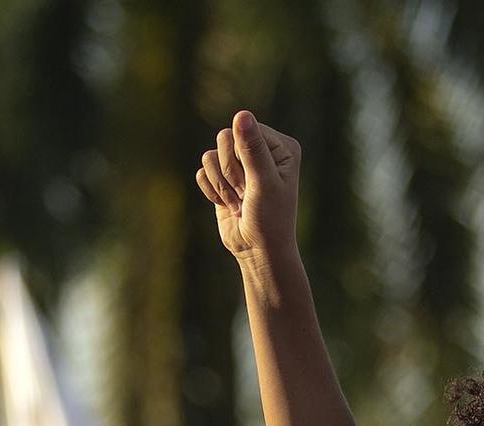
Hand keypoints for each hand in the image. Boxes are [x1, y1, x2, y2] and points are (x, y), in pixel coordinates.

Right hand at [196, 111, 300, 267]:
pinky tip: (227, 206)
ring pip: (210, 156)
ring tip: (238, 203)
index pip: (244, 130)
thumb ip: (252, 150)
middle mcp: (261, 150)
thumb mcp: (263, 183)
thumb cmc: (270, 220)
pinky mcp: (223, 178)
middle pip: (224, 138)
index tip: (253, 184)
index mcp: (281, 146)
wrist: (257, 251)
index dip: (241, 157)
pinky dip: (211, 191)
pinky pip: (202, 171)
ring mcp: (241, 164)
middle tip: (245, 194)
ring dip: (221, 184)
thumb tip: (241, 115)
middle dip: (230, 172)